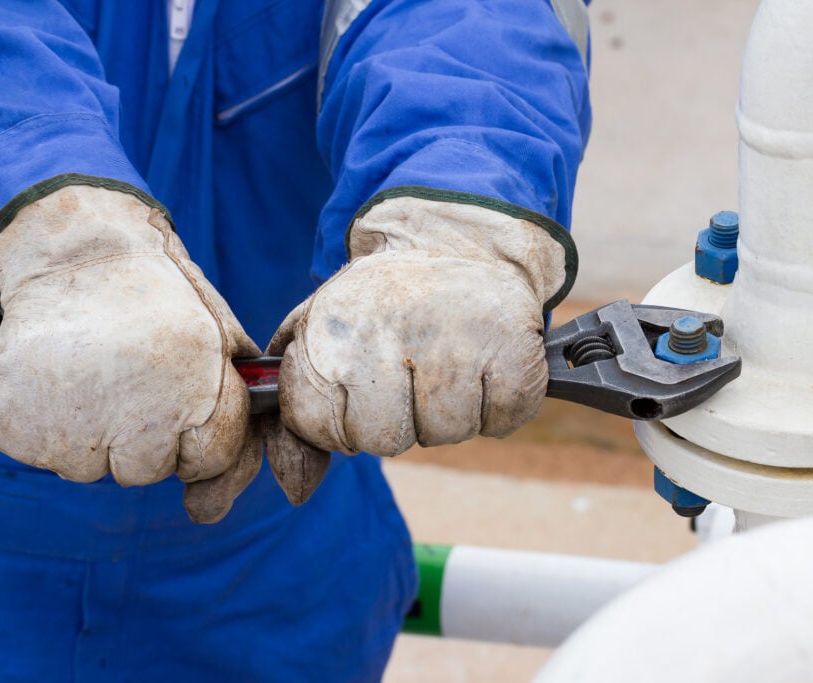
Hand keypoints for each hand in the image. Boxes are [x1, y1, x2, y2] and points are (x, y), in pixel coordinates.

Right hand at [0, 184, 259, 522]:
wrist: (76, 249)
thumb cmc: (156, 295)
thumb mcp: (217, 334)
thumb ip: (235, 408)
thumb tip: (218, 500)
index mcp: (197, 390)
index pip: (210, 461)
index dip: (197, 436)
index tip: (178, 402)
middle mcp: (140, 416)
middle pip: (146, 471)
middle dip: (140, 437)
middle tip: (126, 380)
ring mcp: (74, 425)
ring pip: (88, 466)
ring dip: (89, 433)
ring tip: (88, 372)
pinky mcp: (17, 424)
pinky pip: (39, 450)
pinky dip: (43, 423)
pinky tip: (55, 376)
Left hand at [273, 194, 572, 456]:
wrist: (456, 243)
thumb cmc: (379, 306)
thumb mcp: (320, 339)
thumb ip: (298, 416)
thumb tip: (297, 489)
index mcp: (333, 332)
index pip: (318, 426)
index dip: (337, 419)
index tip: (355, 386)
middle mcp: (391, 334)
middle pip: (384, 440)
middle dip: (395, 420)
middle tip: (408, 374)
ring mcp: (457, 343)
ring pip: (446, 434)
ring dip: (448, 412)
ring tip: (446, 362)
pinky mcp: (514, 351)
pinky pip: (500, 421)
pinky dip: (496, 406)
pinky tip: (483, 366)